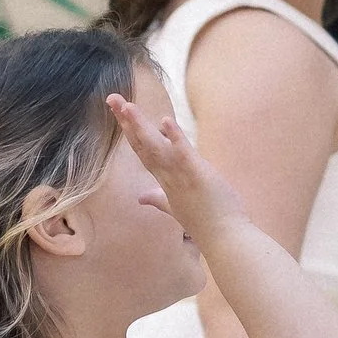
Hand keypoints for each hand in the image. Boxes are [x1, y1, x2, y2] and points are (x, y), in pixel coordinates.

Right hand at [107, 89, 246, 249]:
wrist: (224, 240)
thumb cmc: (204, 222)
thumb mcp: (175, 207)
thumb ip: (157, 199)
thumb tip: (141, 197)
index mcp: (164, 180)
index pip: (143, 151)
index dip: (130, 130)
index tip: (118, 111)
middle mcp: (167, 177)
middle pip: (143, 145)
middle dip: (127, 121)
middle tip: (112, 98)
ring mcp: (180, 176)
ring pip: (156, 147)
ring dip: (141, 125)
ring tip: (127, 106)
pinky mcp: (197, 175)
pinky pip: (183, 154)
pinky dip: (174, 137)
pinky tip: (165, 121)